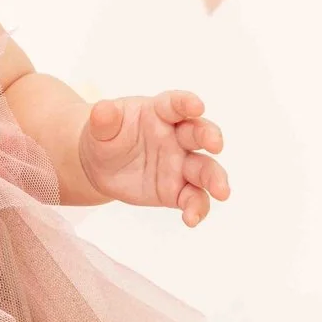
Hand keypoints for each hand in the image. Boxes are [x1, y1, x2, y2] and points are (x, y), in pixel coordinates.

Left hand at [76, 92, 229, 226]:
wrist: (101, 167)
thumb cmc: (106, 137)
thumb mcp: (99, 126)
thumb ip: (104, 119)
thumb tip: (102, 110)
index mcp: (159, 112)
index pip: (176, 104)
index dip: (187, 103)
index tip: (196, 105)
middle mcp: (176, 136)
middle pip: (199, 133)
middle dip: (210, 136)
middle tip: (216, 144)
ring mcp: (180, 164)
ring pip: (205, 169)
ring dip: (215, 179)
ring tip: (222, 192)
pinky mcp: (177, 190)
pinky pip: (193, 198)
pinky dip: (197, 208)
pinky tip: (191, 219)